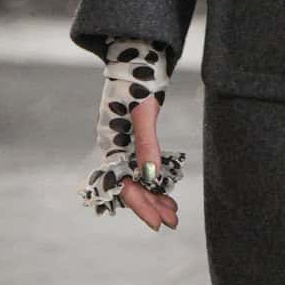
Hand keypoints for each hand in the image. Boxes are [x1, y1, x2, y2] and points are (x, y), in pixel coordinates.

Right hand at [118, 94, 178, 231]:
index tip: (158, 224)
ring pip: (138, 178)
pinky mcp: (132, 139)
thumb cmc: (138, 85)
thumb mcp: (144, 114)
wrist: (136, 60)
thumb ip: (148, 145)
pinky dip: (155, 180)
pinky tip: (166, 191)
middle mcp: (115, 148)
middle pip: (132, 186)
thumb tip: (152, 177)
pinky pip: (142, 167)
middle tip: (173, 222)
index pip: (125, 186)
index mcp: (111, 145)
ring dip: (155, 196)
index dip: (142, 206)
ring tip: (173, 212)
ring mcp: (123, 144)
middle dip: (152, 205)